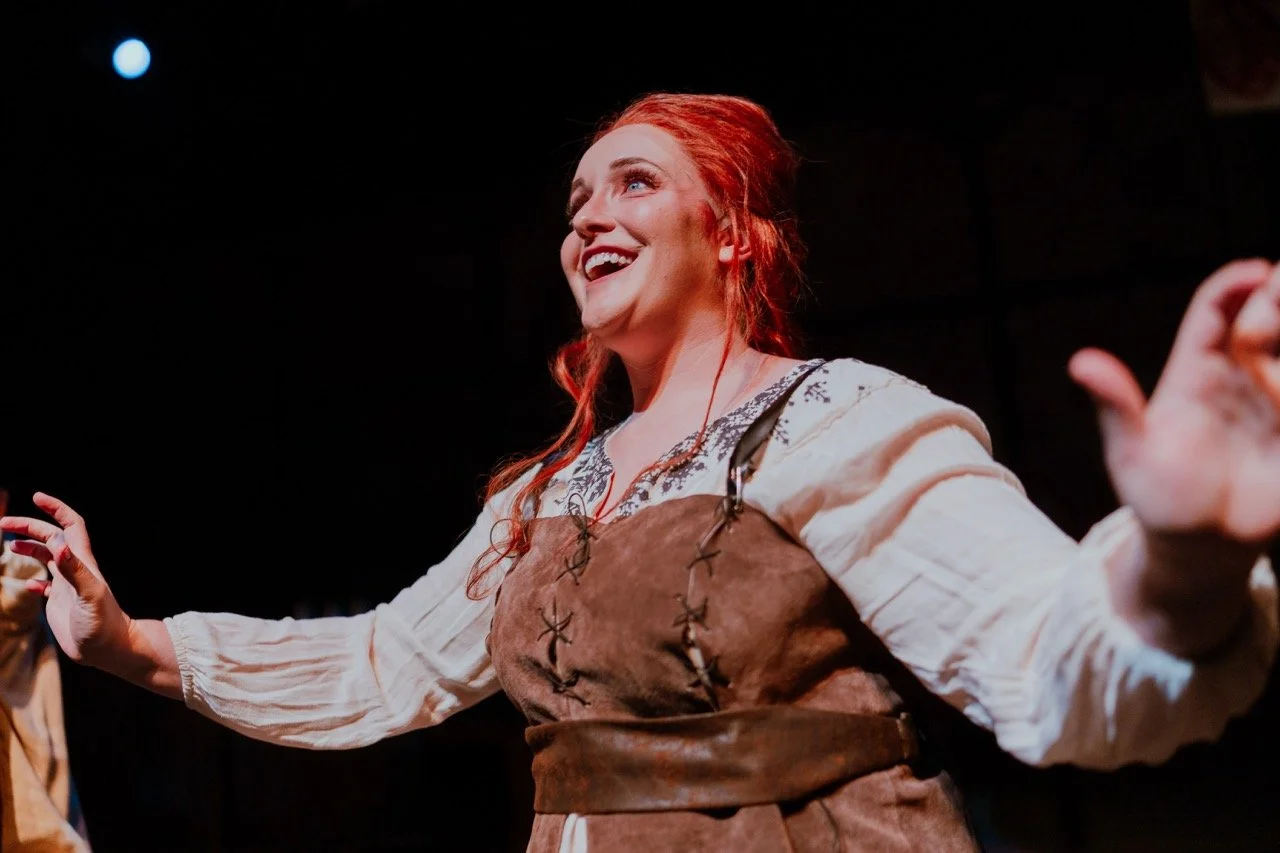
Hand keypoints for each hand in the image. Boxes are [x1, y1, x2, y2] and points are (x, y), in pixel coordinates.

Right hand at [0, 492, 133, 668]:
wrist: (111, 649)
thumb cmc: (103, 624)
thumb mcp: (89, 595)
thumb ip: (74, 570)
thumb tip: (58, 544)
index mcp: (82, 562)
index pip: (70, 526)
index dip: (56, 508)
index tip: (36, 497)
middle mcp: (75, 570)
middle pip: (51, 539)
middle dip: (30, 527)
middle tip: (3, 523)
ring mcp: (68, 586)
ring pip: (47, 558)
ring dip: (29, 549)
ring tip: (8, 546)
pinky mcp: (61, 604)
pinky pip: (46, 586)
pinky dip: (34, 580)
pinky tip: (27, 584)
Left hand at [1070, 259, 1279, 544]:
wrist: (1199, 546)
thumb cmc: (1157, 495)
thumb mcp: (1132, 451)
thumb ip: (1115, 405)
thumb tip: (1081, 362)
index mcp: (1194, 370)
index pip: (1215, 309)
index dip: (1236, 284)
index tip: (1260, 272)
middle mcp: (1240, 375)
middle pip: (1267, 314)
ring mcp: (1276, 399)